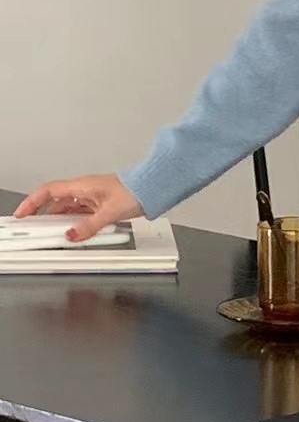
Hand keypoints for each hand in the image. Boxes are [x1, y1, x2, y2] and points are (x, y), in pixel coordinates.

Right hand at [15, 174, 142, 241]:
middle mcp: (84, 189)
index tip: (22, 214)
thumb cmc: (135, 191)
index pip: (47, 192)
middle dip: (44, 214)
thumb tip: (72, 235)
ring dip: (61, 220)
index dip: (32, 202)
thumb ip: (89, 226)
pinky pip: (82, 212)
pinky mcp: (101, 203)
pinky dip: (76, 222)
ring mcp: (92, 196)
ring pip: (69, 208)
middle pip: (56, 201)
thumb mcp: (109, 213)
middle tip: (35, 228)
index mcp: (81, 186)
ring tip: (54, 233)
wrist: (153, 187)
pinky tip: (77, 231)